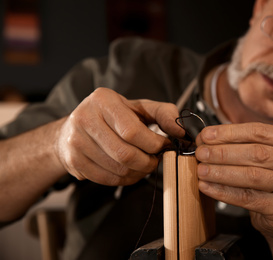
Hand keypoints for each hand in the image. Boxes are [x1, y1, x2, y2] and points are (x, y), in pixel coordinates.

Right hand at [55, 88, 183, 185]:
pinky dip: (125, 180)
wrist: (76, 127)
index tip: (164, 146)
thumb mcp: (140, 107)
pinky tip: (131, 171)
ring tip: (144, 164)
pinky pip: (107, 180)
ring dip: (138, 173)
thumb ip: (164, 114)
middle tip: (156, 160)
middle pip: (125, 154)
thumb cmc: (116, 116)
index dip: (153, 144)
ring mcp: (76, 142)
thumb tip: (181, 131)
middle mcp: (84, 118)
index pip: (132, 131)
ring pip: (117, 170)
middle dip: (148, 162)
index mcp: (103, 100)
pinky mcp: (73, 161)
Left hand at [195, 123, 272, 238]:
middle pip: (256, 153)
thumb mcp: (263, 158)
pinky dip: (224, 192)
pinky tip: (208, 187)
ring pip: (252, 176)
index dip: (230, 132)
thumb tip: (207, 138)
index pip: (259, 131)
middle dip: (223, 152)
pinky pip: (248, 198)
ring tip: (202, 170)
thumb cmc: (271, 181)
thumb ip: (240, 145)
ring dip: (221, 172)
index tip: (207, 135)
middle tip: (201, 153)